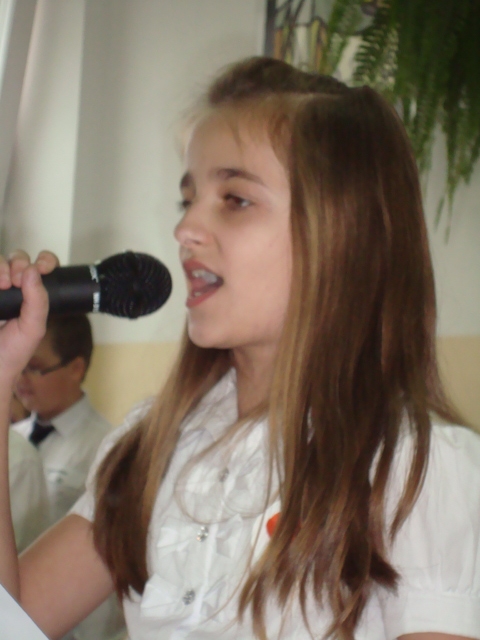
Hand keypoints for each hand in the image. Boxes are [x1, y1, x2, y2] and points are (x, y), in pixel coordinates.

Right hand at [0, 250, 57, 383]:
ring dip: (2, 266)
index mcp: (32, 294)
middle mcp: (12, 287)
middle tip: (17, 281)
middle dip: (20, 263)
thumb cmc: (12, 352)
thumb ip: (38, 300)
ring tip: (3, 284)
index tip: (43, 267)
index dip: (44, 260)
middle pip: (17, 258)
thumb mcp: (33, 327)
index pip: (41, 266)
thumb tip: (33, 270)